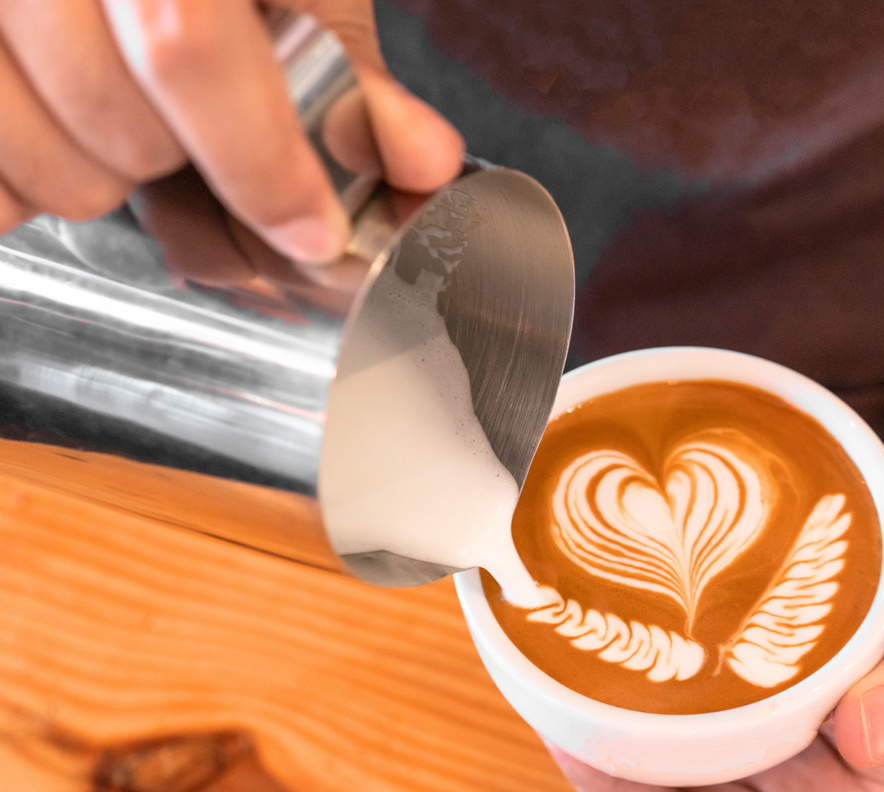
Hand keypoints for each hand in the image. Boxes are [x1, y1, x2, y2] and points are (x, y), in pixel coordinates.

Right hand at [0, 0, 462, 260]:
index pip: (188, 46)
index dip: (260, 160)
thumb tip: (419, 159)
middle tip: (184, 134)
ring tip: (114, 122)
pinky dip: (22, 191)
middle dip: (179, 167)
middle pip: (118, 127)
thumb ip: (351, 75)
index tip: (313, 228)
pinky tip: (53, 137)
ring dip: (96, 180)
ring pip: (43, 166)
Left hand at [550, 524, 883, 791]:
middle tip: (544, 668)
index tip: (572, 736)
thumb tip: (866, 731)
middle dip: (591, 748)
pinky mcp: (757, 685)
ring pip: (656, 741)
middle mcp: (781, 785)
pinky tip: (614, 608)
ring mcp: (763, 735)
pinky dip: (643, 661)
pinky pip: (680, 689)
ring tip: (559, 638)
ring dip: (608, 702)